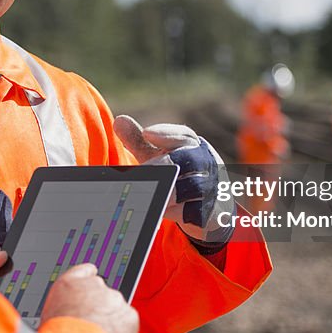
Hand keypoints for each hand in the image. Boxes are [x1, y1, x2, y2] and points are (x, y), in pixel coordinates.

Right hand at [41, 264, 138, 332]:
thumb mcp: (48, 312)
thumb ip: (64, 301)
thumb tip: (74, 299)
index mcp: (71, 282)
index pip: (85, 272)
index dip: (89, 283)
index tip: (91, 288)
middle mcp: (95, 285)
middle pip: (101, 295)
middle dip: (98, 309)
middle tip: (89, 327)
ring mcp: (114, 298)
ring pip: (115, 310)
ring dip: (109, 321)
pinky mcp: (129, 315)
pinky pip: (127, 323)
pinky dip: (121, 332)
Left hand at [114, 115, 233, 246]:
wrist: (212, 209)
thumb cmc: (181, 177)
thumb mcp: (160, 159)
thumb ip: (141, 142)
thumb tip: (119, 121)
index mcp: (195, 148)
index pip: (184, 135)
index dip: (166, 133)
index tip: (146, 132)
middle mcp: (207, 164)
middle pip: (190, 158)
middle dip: (164, 163)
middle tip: (142, 170)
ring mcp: (212, 188)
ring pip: (193, 186)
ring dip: (169, 189)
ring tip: (147, 192)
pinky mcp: (210, 211)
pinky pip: (194, 211)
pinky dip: (176, 211)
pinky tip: (158, 211)